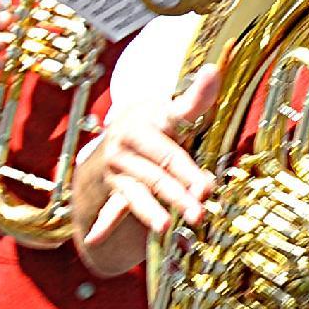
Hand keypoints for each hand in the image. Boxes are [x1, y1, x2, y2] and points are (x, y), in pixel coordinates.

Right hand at [75, 63, 221, 254]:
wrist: (120, 131)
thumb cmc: (155, 123)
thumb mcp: (172, 110)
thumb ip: (195, 97)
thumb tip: (214, 70)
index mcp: (146, 121)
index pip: (170, 142)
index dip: (187, 164)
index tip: (204, 180)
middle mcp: (127, 143)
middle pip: (159, 171)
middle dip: (180, 191)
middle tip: (200, 207)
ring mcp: (118, 167)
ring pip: (139, 192)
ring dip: (152, 211)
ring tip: (166, 227)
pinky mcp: (114, 188)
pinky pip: (111, 208)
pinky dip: (103, 225)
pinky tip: (94, 239)